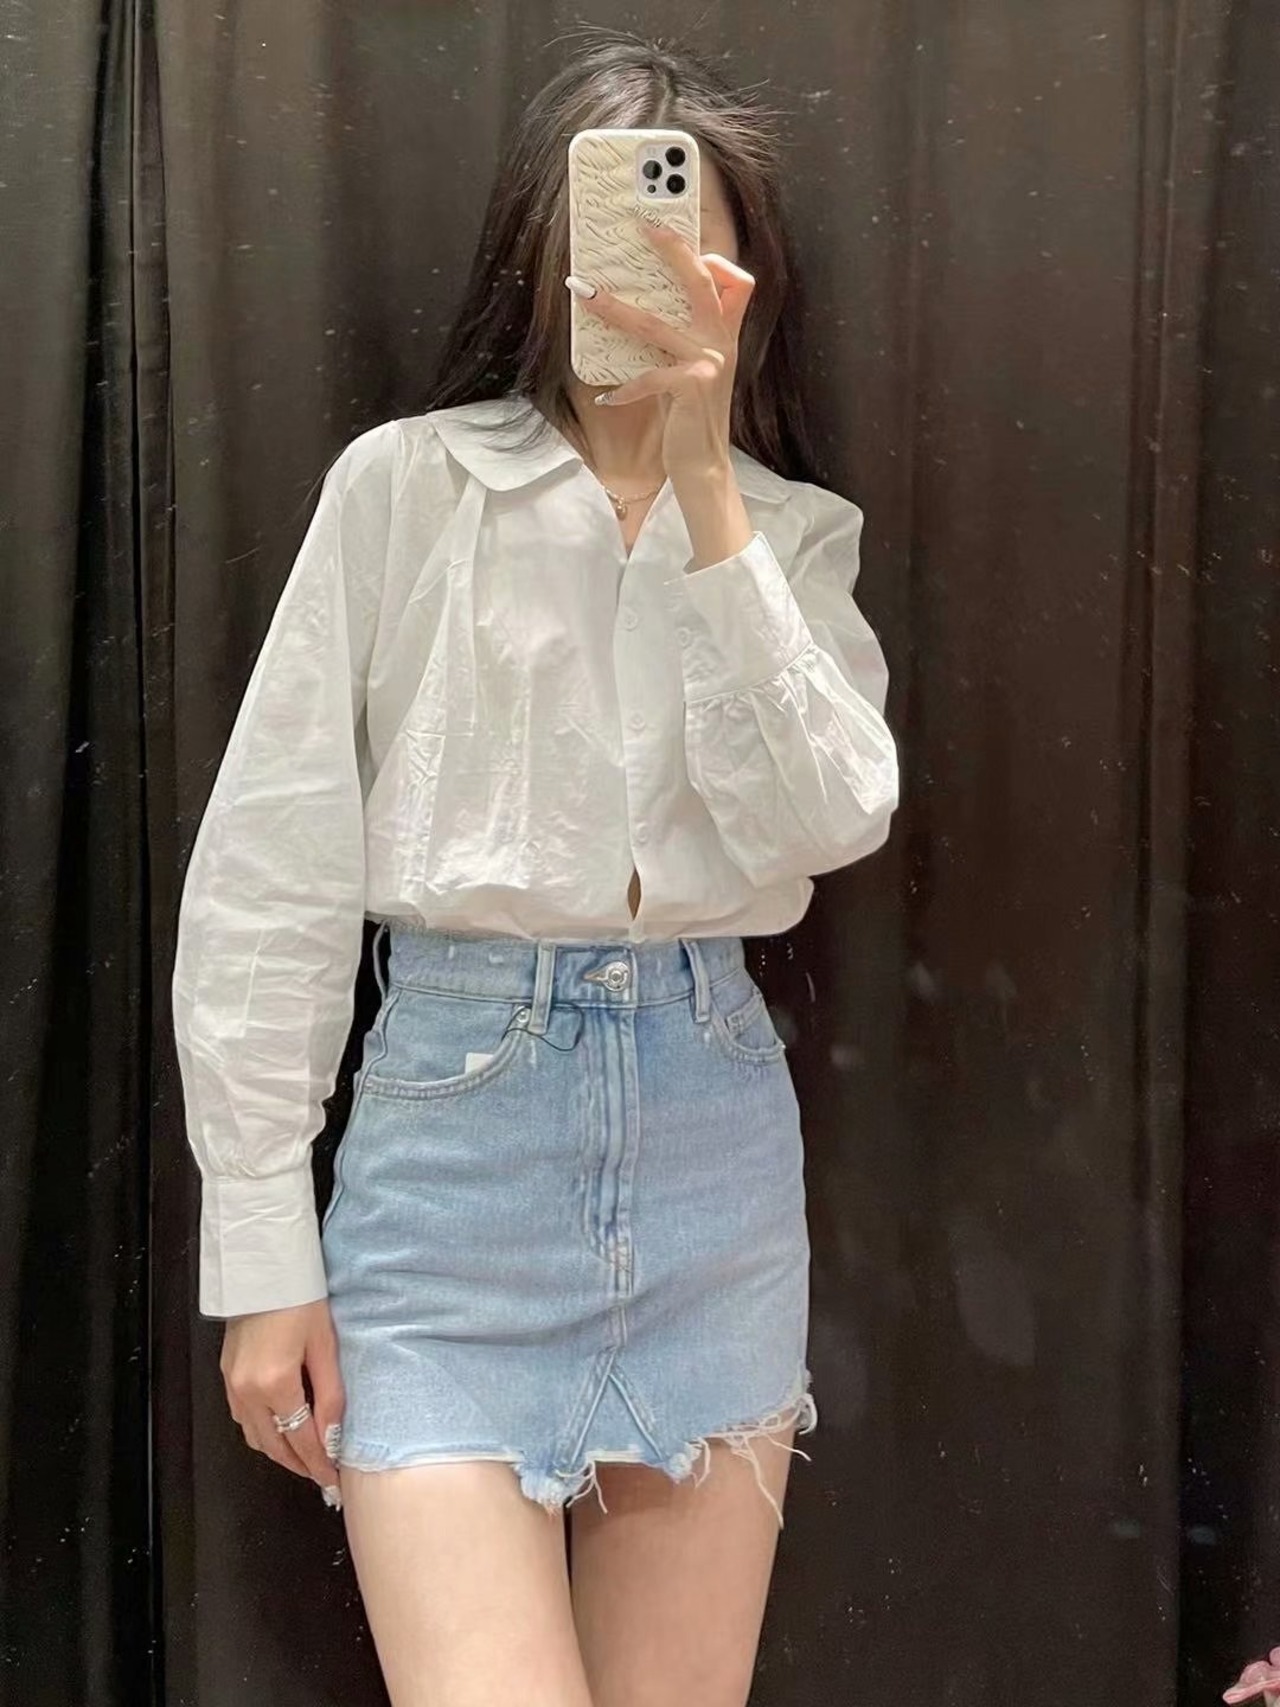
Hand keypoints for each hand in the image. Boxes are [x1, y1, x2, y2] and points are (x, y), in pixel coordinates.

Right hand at [221, 1298, 343, 1501]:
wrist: (264, 1267)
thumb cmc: (300, 1298)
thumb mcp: (325, 1345)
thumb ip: (330, 1395)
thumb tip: (334, 1436)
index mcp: (275, 1384)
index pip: (300, 1441)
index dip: (319, 1464)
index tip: (334, 1480)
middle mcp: (247, 1390)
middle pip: (274, 1446)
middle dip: (299, 1465)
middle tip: (323, 1476)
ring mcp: (232, 1383)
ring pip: (254, 1436)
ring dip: (279, 1451)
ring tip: (306, 1456)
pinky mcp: (227, 1373)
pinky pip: (243, 1417)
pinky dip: (262, 1431)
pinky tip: (281, 1428)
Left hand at [574, 215, 755, 482]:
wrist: (703, 467)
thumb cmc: (690, 418)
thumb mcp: (689, 371)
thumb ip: (678, 340)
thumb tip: (638, 308)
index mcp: (723, 335)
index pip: (736, 281)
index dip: (714, 258)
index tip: (679, 236)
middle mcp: (720, 343)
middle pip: (701, 282)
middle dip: (673, 249)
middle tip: (643, 226)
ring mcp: (708, 364)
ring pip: (655, 323)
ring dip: (613, 307)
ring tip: (582, 292)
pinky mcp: (692, 388)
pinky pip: (649, 377)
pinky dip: (624, 388)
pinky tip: (606, 397)